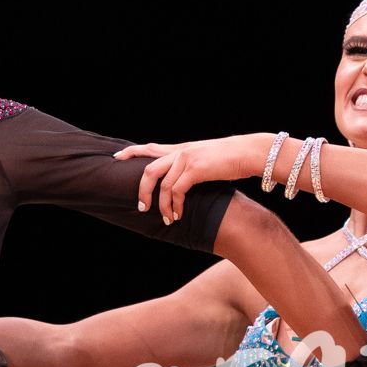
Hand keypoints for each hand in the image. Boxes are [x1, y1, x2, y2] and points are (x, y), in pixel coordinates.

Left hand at [114, 135, 264, 222]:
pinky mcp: (196, 169)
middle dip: (142, 191)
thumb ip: (193, 166)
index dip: (131, 153)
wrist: (250, 152)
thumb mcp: (208, 159)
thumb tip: (185, 180)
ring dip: (163, 206)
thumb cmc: (233, 159)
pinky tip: (178, 214)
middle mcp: (181, 151)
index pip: (150, 147)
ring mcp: (187, 159)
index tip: (116, 158)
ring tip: (167, 218)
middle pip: (148, 169)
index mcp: (182, 148)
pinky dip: (175, 205)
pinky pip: (177, 190)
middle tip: (142, 207)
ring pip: (162, 184)